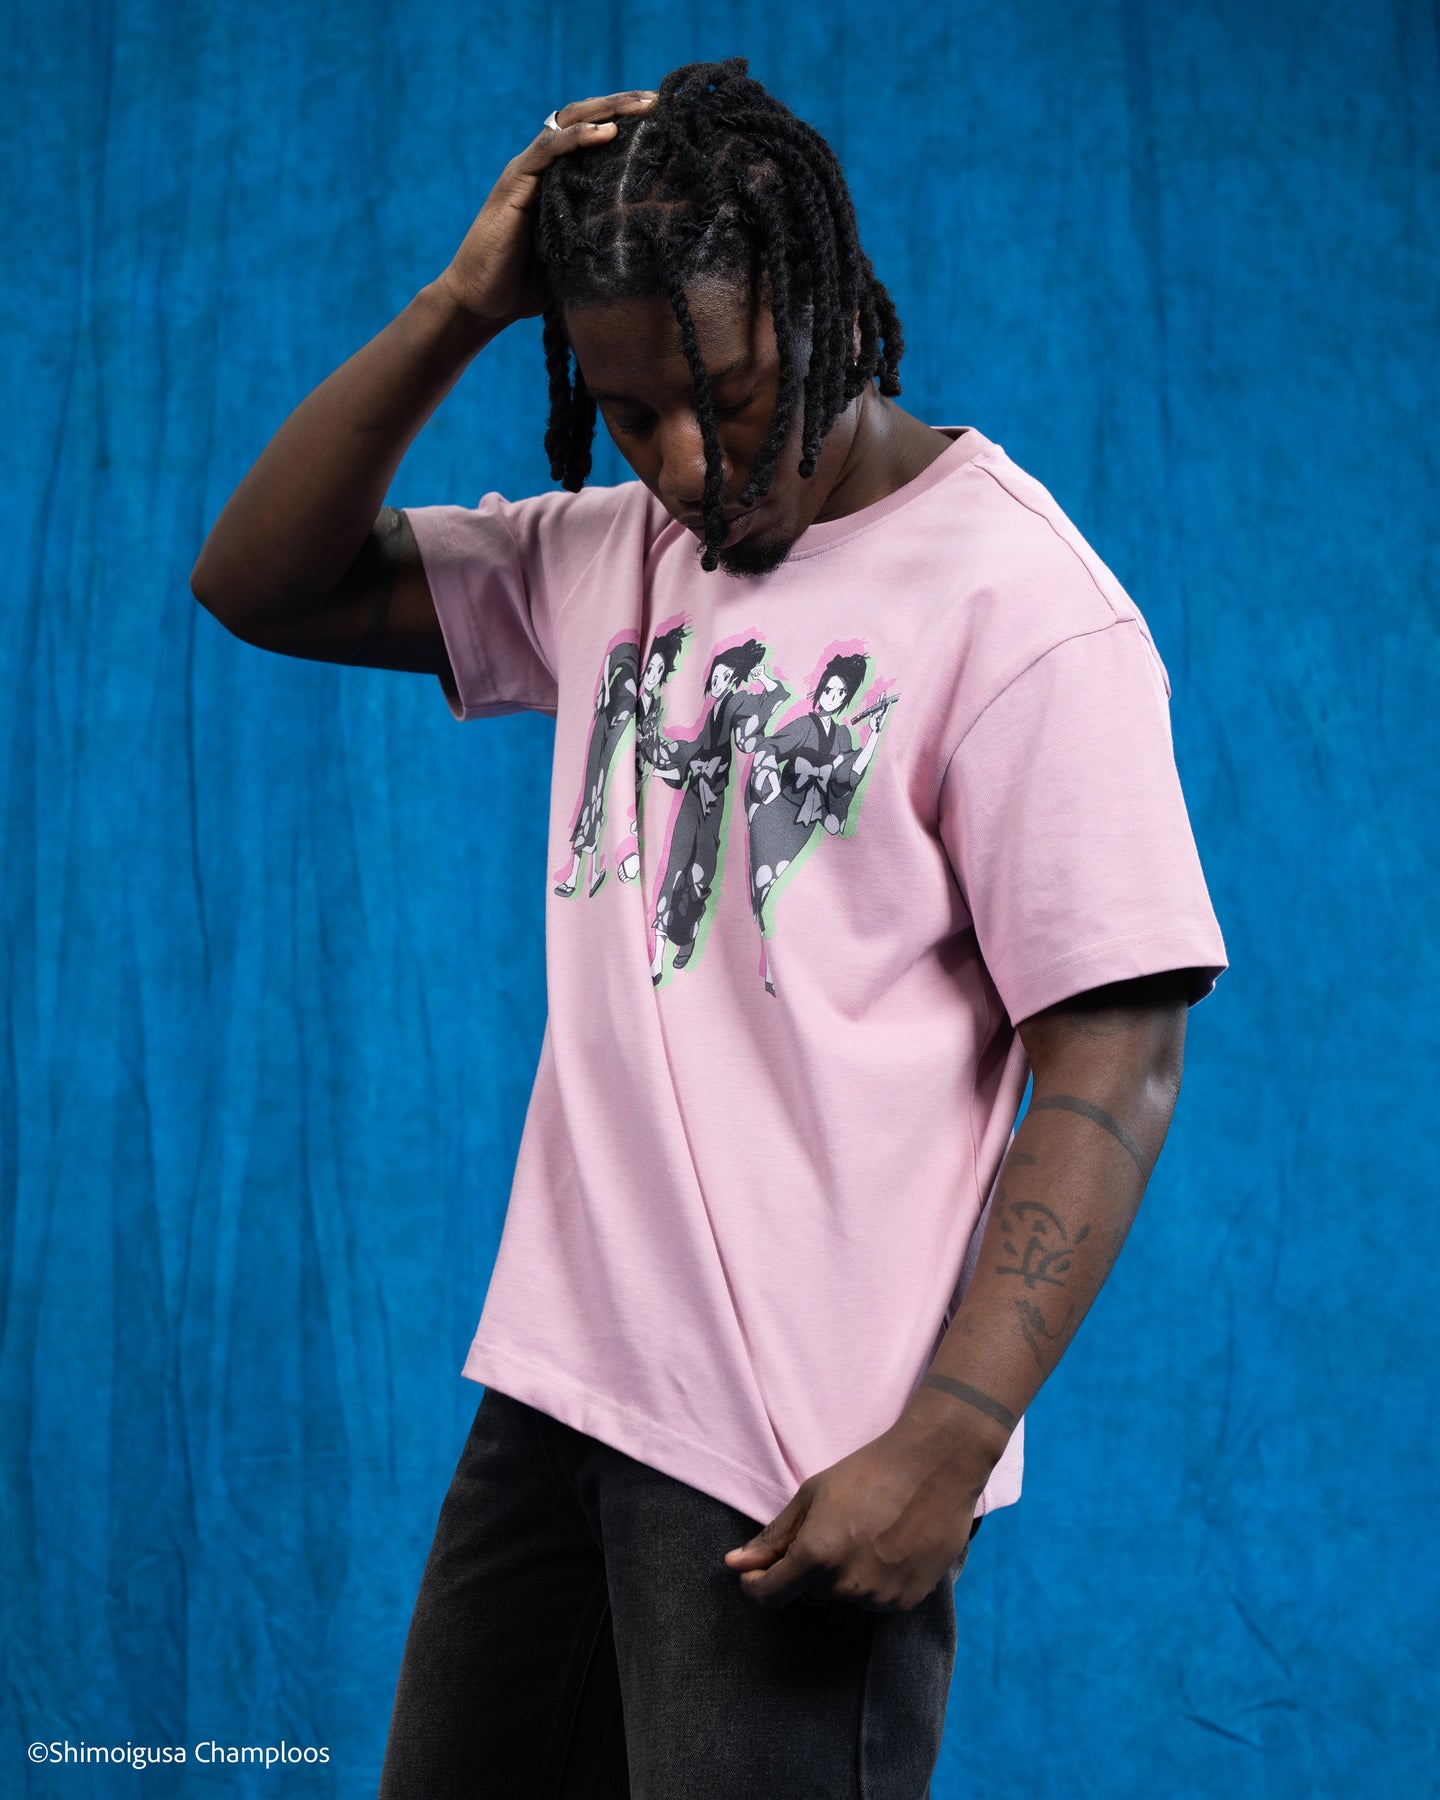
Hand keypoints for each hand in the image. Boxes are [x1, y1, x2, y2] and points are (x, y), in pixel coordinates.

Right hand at [437, 90, 657, 330]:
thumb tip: (645, 247)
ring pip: (569, 124)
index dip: (624, 123)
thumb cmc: (527, 286)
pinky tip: (606, 132)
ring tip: (642, 106)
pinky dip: (577, 137)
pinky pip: (548, 151)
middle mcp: (542, 168)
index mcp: (558, 180)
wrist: (481, 302)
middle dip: (622, 106)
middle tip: (658, 99)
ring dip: (607, 111)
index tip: (663, 118)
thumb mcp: (576, 257)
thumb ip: (598, 239)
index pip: (592, 137)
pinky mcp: (515, 184)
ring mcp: (527, 172)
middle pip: (584, 119)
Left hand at [722, 1412, 992, 1612]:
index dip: (755, 1585)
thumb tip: (734, 1563)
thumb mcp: (813, 1495)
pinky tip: (890, 1545)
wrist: (935, 1467)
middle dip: (811, 1568)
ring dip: (845, 1575)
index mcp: (816, 1555)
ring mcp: (879, 1597)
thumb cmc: (869, 1472)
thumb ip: (774, 1537)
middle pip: (809, 1592)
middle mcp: (846, 1585)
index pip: (768, 1596)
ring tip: (868, 1532)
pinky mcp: (907, 1602)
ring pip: (844, 1596)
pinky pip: (876, 1601)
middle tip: (835, 1527)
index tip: (756, 1572)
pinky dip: (875, 1581)